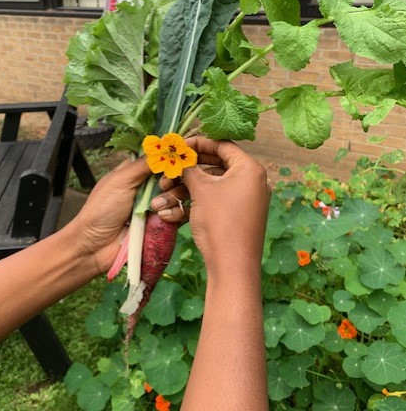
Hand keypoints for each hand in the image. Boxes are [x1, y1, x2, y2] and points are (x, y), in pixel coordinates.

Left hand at [70, 157, 189, 277]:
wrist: (96, 246)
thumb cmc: (102, 209)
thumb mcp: (120, 180)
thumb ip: (142, 164)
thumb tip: (164, 148)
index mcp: (136, 173)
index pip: (160, 159)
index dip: (171, 158)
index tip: (177, 159)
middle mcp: (149, 187)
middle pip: (175, 176)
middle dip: (173, 180)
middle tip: (163, 186)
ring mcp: (158, 206)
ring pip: (180, 194)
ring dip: (172, 198)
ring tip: (156, 208)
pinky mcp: (163, 224)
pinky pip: (180, 214)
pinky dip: (175, 214)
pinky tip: (162, 218)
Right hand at [180, 138, 269, 279]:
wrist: (232, 267)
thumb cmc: (220, 222)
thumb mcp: (201, 190)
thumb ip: (189, 168)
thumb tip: (178, 155)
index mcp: (249, 169)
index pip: (222, 145)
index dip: (197, 143)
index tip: (177, 145)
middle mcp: (251, 181)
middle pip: (213, 166)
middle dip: (186, 171)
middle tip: (166, 170)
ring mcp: (244, 200)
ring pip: (209, 187)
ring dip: (183, 191)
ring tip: (160, 196)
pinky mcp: (236, 216)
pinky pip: (213, 202)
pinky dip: (193, 205)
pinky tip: (168, 213)